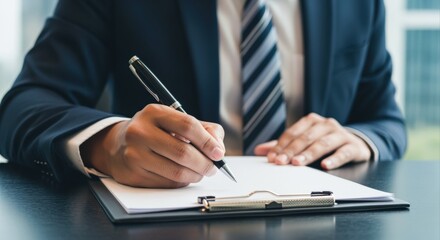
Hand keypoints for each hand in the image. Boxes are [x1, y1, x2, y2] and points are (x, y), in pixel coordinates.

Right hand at [81, 104, 224, 187]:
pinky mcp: (133, 174)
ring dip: (195, 175)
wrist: (118, 145)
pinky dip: (181, 182)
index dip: (207, 141)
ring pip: (176, 172)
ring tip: (200, 172)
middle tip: (213, 167)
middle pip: (183, 152)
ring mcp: (134, 154)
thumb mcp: (175, 121)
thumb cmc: (155, 131)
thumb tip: (218, 147)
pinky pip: (167, 183)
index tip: (218, 153)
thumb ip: (204, 129)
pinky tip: (182, 175)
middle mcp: (140, 131)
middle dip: (204, 163)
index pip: (188, 126)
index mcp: (154, 113)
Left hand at [254, 113, 370, 169]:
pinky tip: (326, 165)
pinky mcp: (353, 146)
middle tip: (281, 162)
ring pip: (322, 144)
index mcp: (311, 121)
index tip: (272, 158)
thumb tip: (259, 150)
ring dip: (309, 154)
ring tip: (298, 163)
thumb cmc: (324, 141)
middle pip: (305, 138)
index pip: (292, 133)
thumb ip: (282, 145)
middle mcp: (325, 125)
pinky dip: (334, 159)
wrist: (355, 143)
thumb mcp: (303, 140)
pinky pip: (343, 152)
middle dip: (292, 151)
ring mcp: (340, 134)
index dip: (281, 146)